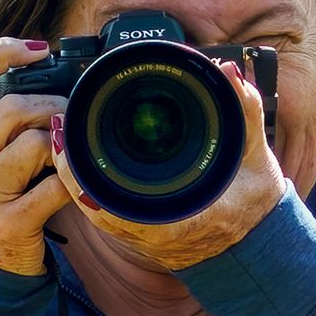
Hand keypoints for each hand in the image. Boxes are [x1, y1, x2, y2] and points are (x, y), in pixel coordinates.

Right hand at [0, 38, 71, 275]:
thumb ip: (1, 124)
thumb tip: (49, 80)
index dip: (2, 53)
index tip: (39, 48)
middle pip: (10, 108)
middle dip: (51, 104)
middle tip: (70, 113)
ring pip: (32, 143)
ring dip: (63, 142)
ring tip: (69, 152)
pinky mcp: (10, 223)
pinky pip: (54, 188)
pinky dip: (74, 181)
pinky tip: (78, 183)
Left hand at [49, 60, 288, 271]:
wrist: (256, 244)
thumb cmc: (255, 205)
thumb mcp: (257, 155)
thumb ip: (246, 111)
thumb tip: (228, 71)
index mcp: (179, 219)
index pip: (114, 205)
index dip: (82, 175)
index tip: (67, 140)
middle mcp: (154, 232)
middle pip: (92, 202)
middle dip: (71, 162)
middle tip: (58, 125)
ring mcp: (143, 235)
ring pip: (93, 207)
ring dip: (76, 172)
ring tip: (61, 136)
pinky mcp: (139, 231)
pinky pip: (103, 209)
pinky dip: (88, 184)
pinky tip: (78, 157)